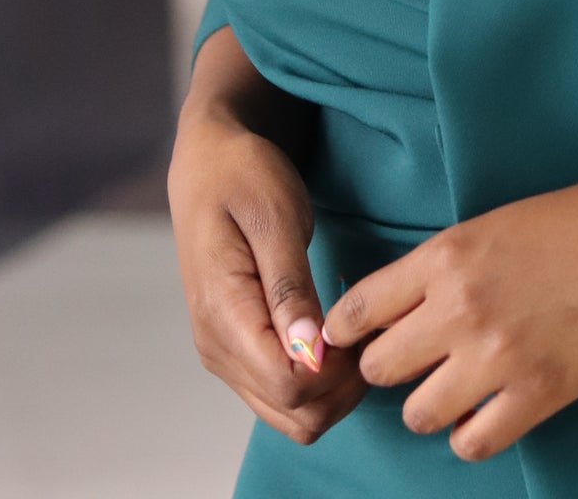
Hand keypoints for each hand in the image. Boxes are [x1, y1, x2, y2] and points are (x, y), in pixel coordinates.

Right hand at [168, 108, 367, 444]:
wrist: (206, 164)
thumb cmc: (243, 176)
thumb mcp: (274, 217)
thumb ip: (290, 288)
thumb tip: (309, 354)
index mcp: (223, 316)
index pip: (288, 386)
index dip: (338, 370)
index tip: (364, 324)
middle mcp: (217, 349)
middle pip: (294, 414)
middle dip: (344, 387)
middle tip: (371, 327)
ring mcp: (224, 354)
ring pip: (291, 414)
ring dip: (334, 388)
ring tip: (357, 329)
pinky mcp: (236, 350)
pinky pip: (282, 394)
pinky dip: (319, 380)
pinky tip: (337, 334)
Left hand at [320, 165, 577, 460]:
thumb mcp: (497, 224)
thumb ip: (444, 266)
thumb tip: (399, 309)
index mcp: (449, 255)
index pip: (358, 309)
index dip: (346, 330)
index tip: (349, 338)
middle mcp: (462, 309)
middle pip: (380, 368)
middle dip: (389, 366)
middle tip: (413, 358)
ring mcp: (499, 358)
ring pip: (417, 414)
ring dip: (429, 403)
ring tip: (454, 384)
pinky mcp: (538, 396)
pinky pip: (472, 443)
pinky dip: (470, 432)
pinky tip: (485, 409)